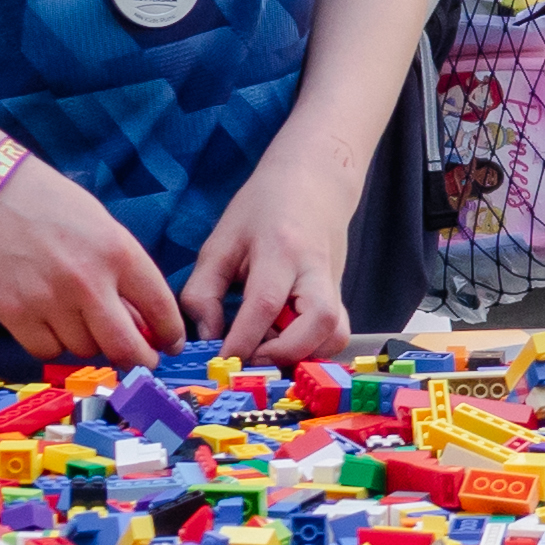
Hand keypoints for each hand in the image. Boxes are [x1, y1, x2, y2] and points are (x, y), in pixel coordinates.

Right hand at [0, 147, 181, 366]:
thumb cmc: (48, 203)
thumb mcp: (100, 226)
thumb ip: (123, 273)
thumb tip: (141, 322)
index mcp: (118, 252)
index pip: (160, 309)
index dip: (170, 335)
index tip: (170, 345)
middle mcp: (87, 281)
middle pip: (125, 347)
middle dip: (139, 359)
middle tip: (139, 359)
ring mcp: (49, 301)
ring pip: (84, 350)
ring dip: (88, 341)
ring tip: (76, 314)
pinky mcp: (14, 314)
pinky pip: (47, 351)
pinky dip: (52, 343)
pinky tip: (48, 320)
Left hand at [181, 150, 360, 364]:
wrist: (314, 183)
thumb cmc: (263, 209)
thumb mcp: (221, 241)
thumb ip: (204, 292)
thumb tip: (208, 338)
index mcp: (281, 249)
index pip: (265, 303)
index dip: (243, 340)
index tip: (223, 361)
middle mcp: (316, 270)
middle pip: (319, 322)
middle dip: (284, 352)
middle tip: (251, 357)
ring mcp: (334, 285)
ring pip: (336, 334)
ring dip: (303, 354)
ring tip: (268, 346)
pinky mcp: (340, 298)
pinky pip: (336, 335)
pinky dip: (313, 349)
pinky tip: (284, 341)